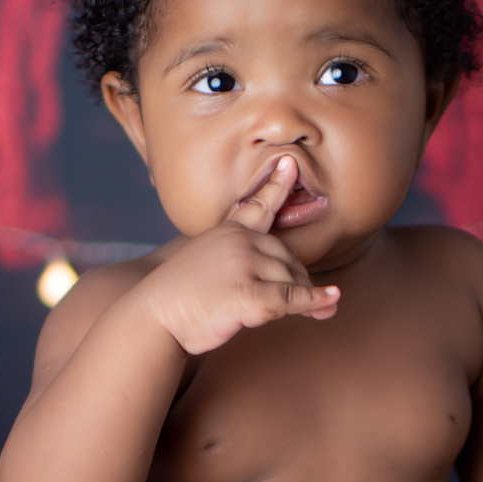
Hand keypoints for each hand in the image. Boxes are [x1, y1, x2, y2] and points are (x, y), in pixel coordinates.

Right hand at [141, 156, 339, 354]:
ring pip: (291, 279)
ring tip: (317, 313)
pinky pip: (290, 299)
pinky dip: (313, 303)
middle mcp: (238, 241)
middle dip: (300, 280)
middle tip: (311, 300)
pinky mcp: (248, 293)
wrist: (153, 318)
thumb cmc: (176, 299)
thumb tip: (263, 271)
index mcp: (228, 231)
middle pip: (287, 257)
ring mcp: (243, 265)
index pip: (258, 206)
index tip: (291, 163)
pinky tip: (329, 304)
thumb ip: (230, 258)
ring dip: (304, 298)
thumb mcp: (201, 264)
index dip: (277, 186)